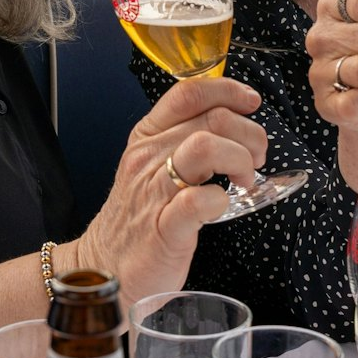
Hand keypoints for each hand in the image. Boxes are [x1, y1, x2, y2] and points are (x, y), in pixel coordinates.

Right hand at [73, 77, 266, 306]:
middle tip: (254, 160)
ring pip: (206, 147)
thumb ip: (183, 143)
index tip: (250, 102)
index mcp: (146, 138)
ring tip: (244, 181)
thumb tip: (231, 125)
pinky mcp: (164, 228)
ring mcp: (154, 191)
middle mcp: (148, 158)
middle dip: (249, 135)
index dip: (227, 90)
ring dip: (239, 161)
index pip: (187, 94)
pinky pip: (198, 201)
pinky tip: (222, 206)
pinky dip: (221, 200)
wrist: (103, 267)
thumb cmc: (138, 219)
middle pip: (211, 118)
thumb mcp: (152, 167)